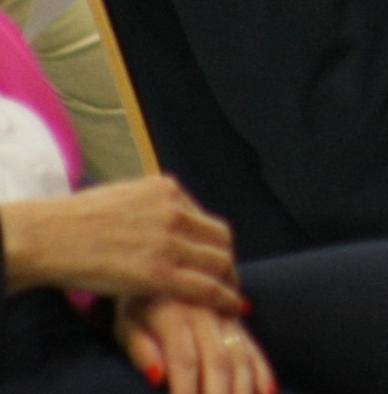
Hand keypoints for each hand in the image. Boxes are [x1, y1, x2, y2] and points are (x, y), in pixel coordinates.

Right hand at [0, 176, 240, 312]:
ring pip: (219, 261)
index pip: (204, 218)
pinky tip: (234, 305)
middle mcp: (174, 210)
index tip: (215, 256)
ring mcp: (169, 241)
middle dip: (226, 259)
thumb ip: (149, 206)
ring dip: (228, 279)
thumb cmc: (71, 221)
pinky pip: (204, 286)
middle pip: (220, 238)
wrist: (46, 236)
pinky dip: (224, 297)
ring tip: (230, 293)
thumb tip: (162, 218)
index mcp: (166, 189)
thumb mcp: (122, 197)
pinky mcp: (159, 272)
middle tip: (227, 277)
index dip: (212, 241)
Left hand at [117, 296, 273, 393]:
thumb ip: (139, 348)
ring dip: (244, 390)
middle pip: (219, 361)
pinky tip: (268, 392)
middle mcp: (206, 314)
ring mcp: (226, 317)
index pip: (184, 360)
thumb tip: (156, 377)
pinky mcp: (238, 322)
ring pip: (241, 357)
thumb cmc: (138, 303)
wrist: (168, 262)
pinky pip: (254, 348)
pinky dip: (263, 372)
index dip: (187, 391)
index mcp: (173, 314)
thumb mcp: (126, 321)